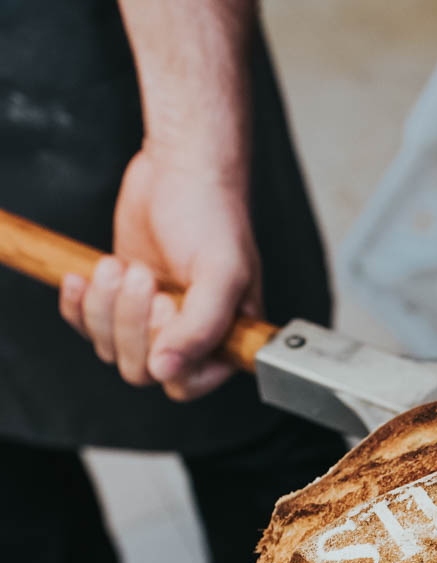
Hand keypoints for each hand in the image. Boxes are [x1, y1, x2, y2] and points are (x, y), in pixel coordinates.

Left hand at [59, 147, 261, 400]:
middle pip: (142, 369)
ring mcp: (151, 321)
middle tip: (143, 276)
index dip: (168, 353)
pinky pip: (87, 327)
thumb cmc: (214, 216)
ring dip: (104, 307)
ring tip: (120, 265)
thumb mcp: (221, 275)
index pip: (187, 383)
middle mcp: (187, 336)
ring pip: (110, 349)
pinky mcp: (119, 301)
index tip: (169, 304)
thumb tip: (168, 371)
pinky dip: (78, 304)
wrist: (181, 170)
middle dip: (131, 322)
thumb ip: (202, 328)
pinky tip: (86, 276)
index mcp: (224, 339)